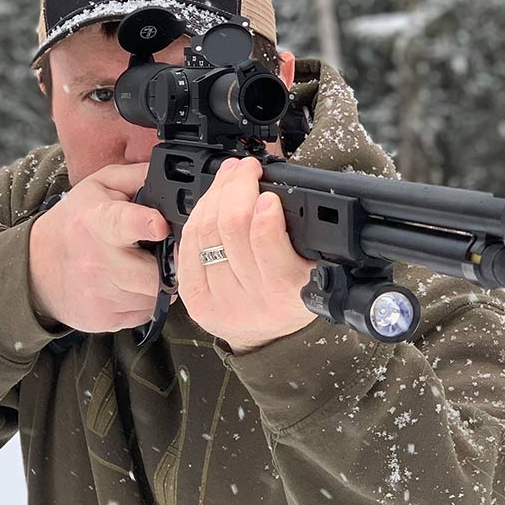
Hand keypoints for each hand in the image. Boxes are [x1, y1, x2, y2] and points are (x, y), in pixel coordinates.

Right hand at [27, 162, 169, 332]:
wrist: (36, 267)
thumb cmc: (75, 221)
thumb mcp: (99, 186)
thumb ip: (137, 176)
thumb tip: (172, 174)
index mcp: (98, 221)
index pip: (123, 223)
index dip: (146, 223)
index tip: (160, 226)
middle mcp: (98, 261)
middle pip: (154, 273)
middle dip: (168, 263)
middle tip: (166, 252)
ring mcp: (100, 294)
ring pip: (154, 296)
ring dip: (158, 282)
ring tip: (144, 265)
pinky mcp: (103, 319)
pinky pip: (145, 313)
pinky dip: (145, 300)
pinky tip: (131, 284)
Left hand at [176, 156, 320, 353]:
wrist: (270, 335)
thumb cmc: (294, 294)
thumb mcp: (316, 267)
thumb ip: (304, 233)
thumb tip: (276, 189)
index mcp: (287, 291)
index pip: (265, 243)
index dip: (262, 212)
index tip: (267, 192)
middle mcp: (250, 300)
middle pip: (230, 229)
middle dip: (236, 188)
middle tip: (246, 169)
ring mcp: (218, 300)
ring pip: (205, 232)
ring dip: (216, 194)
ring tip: (230, 176)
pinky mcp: (194, 298)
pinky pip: (188, 246)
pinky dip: (198, 216)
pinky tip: (211, 200)